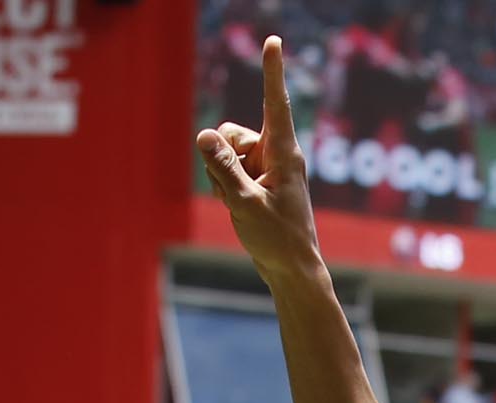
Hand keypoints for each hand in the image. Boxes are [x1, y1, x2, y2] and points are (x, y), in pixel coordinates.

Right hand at [196, 38, 322, 285]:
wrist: (291, 269)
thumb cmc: (278, 239)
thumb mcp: (245, 204)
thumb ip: (223, 169)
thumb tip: (204, 135)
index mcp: (284, 153)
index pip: (275, 103)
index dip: (272, 71)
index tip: (274, 40)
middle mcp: (275, 153)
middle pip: (230, 133)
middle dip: (220, 157)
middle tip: (232, 191)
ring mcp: (264, 166)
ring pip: (223, 152)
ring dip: (220, 176)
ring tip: (238, 204)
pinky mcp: (255, 178)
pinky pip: (224, 170)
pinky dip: (223, 187)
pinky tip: (237, 207)